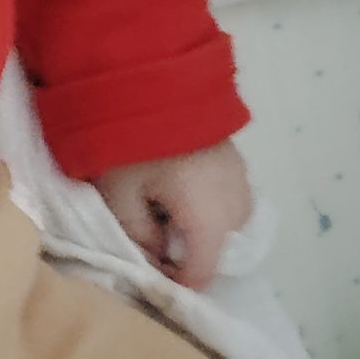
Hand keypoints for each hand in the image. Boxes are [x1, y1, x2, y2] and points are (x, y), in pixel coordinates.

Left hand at [94, 140, 250, 292]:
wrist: (148, 75)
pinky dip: (211, 206)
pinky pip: (231, 197)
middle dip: (191, 255)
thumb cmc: (128, 141)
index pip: (204, 271)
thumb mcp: (118, 195)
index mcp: (208, 214)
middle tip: (153, 243)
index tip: (153, 278)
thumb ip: (138, 235)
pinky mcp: (236, 156)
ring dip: (204, 229)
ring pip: (231, 222)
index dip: (179, 283)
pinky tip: (179, 192)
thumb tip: (156, 258)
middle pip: (222, 247)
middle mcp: (235, 199)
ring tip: (164, 216)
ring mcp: (241, 175)